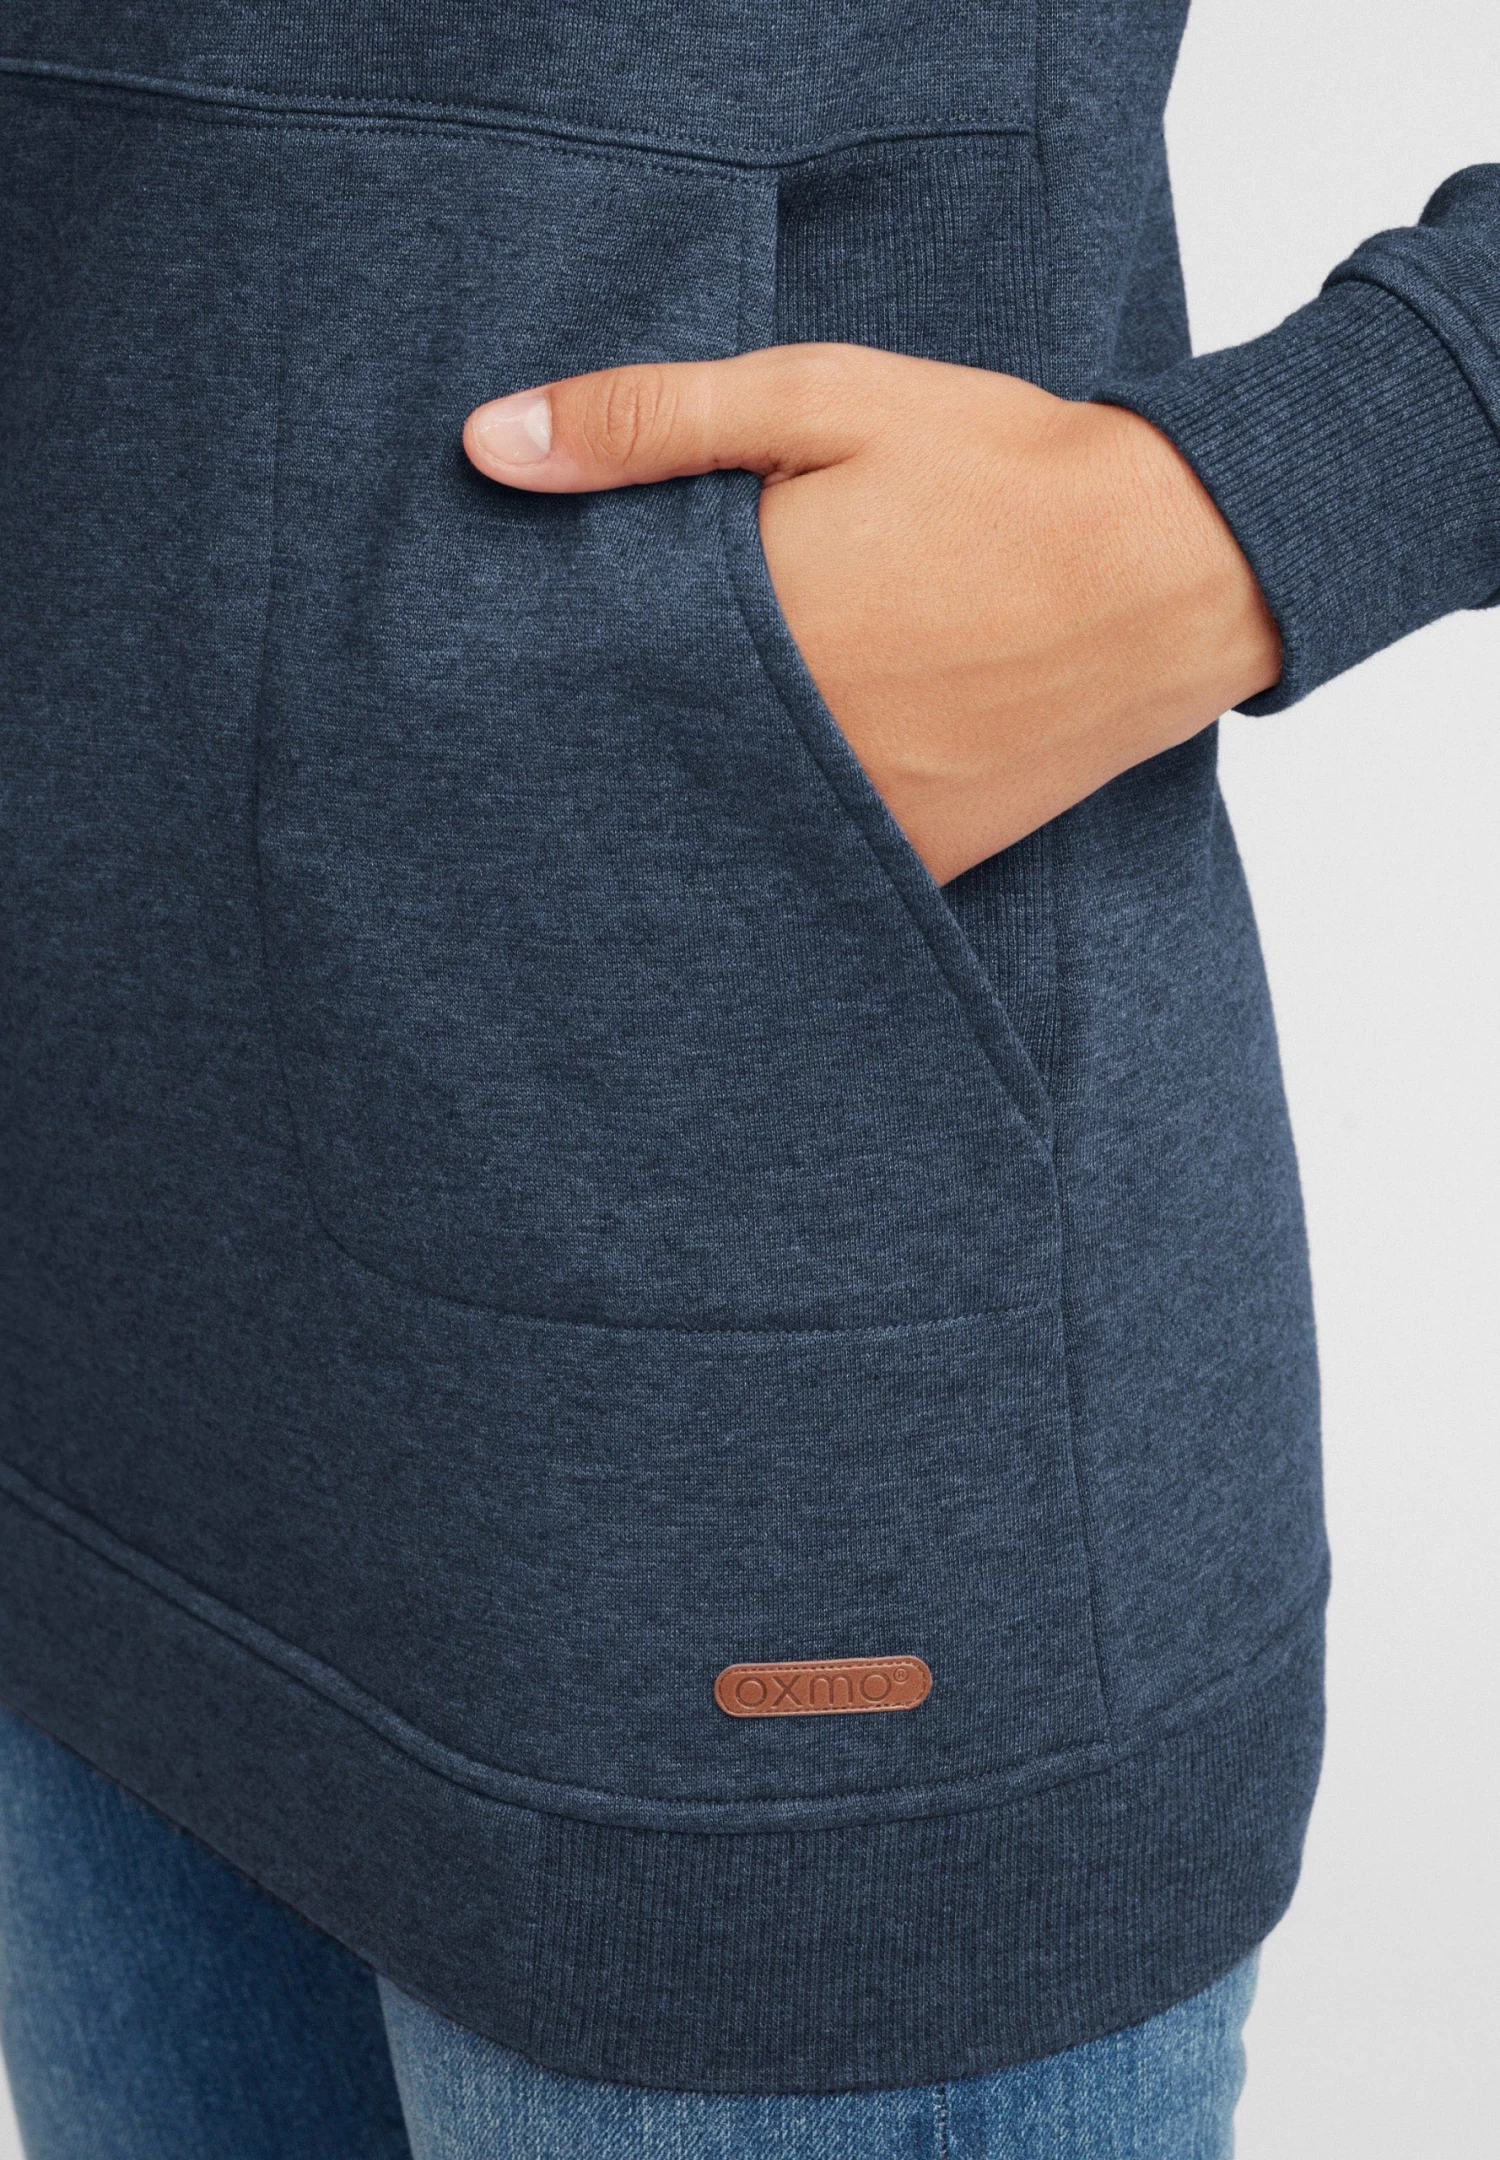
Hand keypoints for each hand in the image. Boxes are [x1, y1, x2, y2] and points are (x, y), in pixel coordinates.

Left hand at [463, 345, 1280, 884]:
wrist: (1174, 568)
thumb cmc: (1001, 471)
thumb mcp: (823, 400)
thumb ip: (651, 419)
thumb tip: (487, 444)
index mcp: (751, 631)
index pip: (591, 679)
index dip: (541, 678)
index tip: (492, 677)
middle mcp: (795, 746)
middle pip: (648, 766)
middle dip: (603, 748)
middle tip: (532, 755)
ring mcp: (861, 818)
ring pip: (725, 829)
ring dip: (686, 803)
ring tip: (645, 782)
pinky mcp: (922, 858)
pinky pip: (814, 873)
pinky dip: (775, 843)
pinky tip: (753, 815)